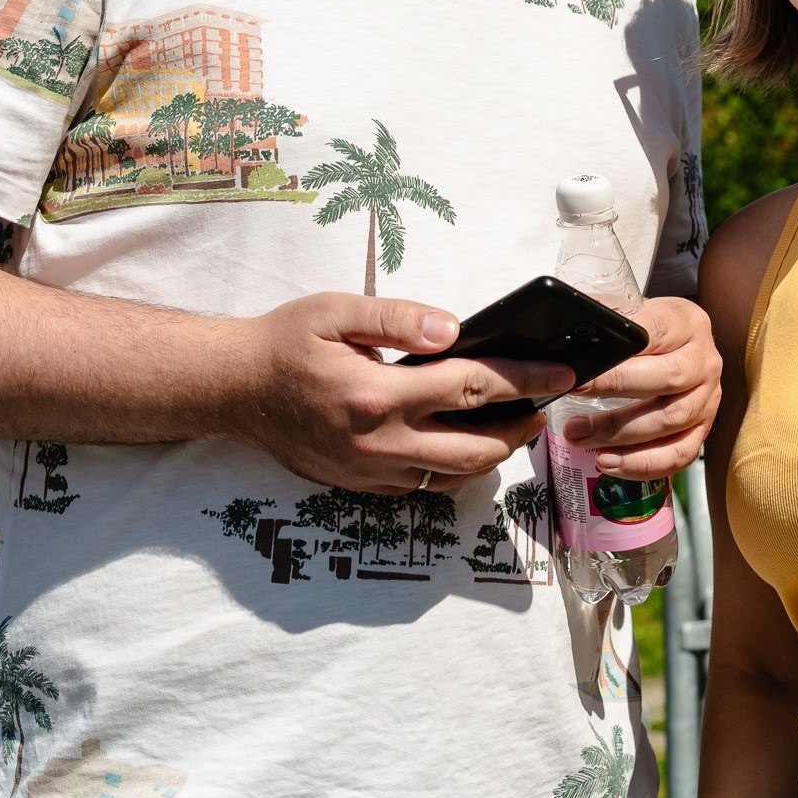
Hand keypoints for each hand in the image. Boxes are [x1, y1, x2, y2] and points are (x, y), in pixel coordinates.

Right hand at [238, 293, 577, 493]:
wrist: (235, 390)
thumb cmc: (286, 343)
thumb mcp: (336, 311)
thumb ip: (398, 318)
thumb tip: (455, 328)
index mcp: (376, 394)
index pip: (473, 386)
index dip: (526, 378)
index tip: (562, 370)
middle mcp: (378, 442)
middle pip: (478, 446)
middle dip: (522, 425)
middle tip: (544, 402)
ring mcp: (371, 472)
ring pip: (456, 475)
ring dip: (494, 451)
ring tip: (514, 420)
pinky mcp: (362, 486)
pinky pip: (425, 485)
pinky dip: (455, 466)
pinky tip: (465, 438)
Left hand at [560, 295, 721, 481]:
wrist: (677, 346)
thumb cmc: (646, 331)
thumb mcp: (629, 312)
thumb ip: (603, 319)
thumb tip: (563, 338)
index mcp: (687, 322)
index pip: (656, 333)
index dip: (618, 356)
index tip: (581, 372)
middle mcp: (704, 359)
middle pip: (668, 377)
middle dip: (615, 390)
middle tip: (574, 397)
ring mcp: (708, 397)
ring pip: (670, 420)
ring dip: (621, 433)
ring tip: (580, 435)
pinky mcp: (703, 429)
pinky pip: (679, 454)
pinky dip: (642, 463)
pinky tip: (608, 461)